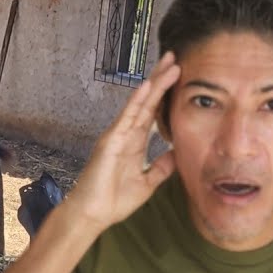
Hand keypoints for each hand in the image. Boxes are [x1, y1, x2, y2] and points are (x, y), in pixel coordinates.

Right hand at [64, 51, 181, 231]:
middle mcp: (125, 134)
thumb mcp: (147, 183)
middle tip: (175, 57)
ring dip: (154, 84)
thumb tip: (177, 153)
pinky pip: (126, 117)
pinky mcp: (110, 141)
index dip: (166, 94)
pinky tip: (148, 86)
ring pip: (138, 104)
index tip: (180, 76)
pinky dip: (137, 101)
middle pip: (147, 101)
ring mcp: (117, 135)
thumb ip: (161, 167)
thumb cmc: (113, 201)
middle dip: (161, 80)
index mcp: (134, 142)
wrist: (92, 215)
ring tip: (169, 65)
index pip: (153, 113)